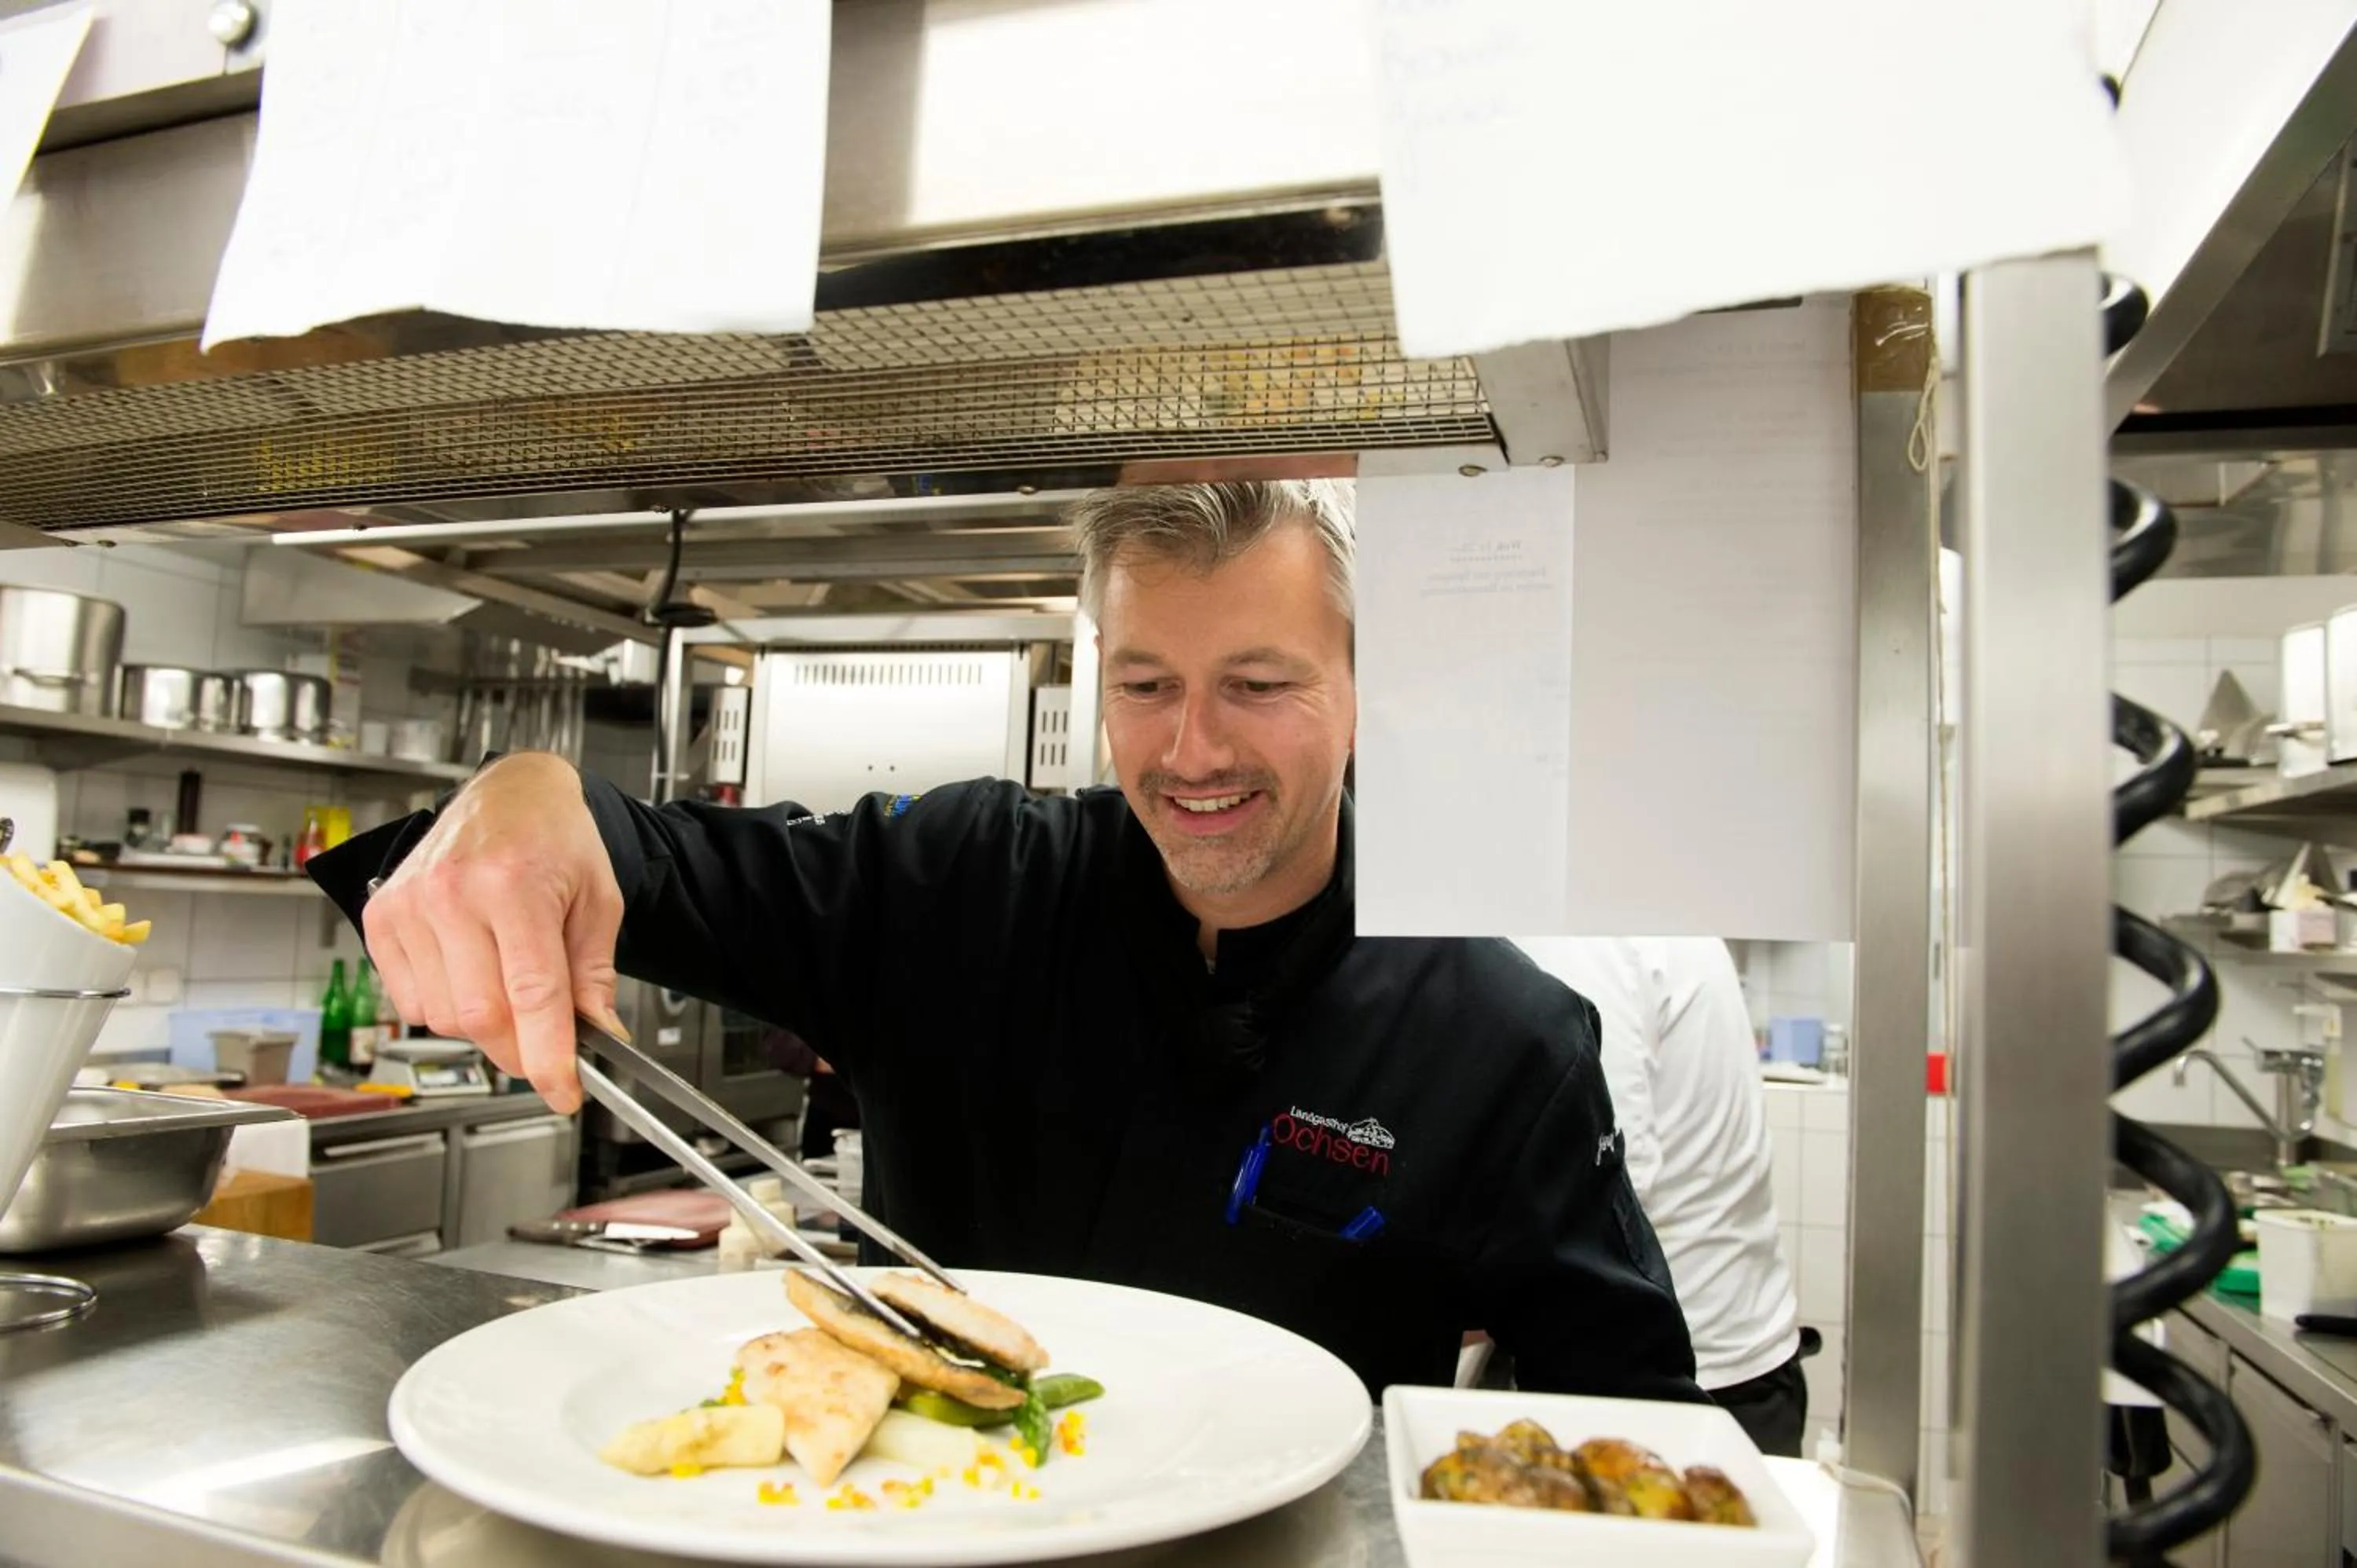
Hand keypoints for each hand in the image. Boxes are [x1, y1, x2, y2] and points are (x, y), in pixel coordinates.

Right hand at [362, 752, 625, 1111]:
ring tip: (509, 980)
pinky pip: (411, 1001)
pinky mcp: (381, 917)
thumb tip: (599, 1038)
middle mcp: (452, 894)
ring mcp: (409, 906)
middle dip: (521, 1047)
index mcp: (514, 885)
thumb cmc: (556, 838)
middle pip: (482, 1018)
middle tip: (546, 1040)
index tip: (563, 1091)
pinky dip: (446, 1007)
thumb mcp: (599, 900)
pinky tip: (470, 971)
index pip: (531, 995)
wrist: (510, 793)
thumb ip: (595, 975)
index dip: (548, 1057)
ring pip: (444, 1018)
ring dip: (485, 1025)